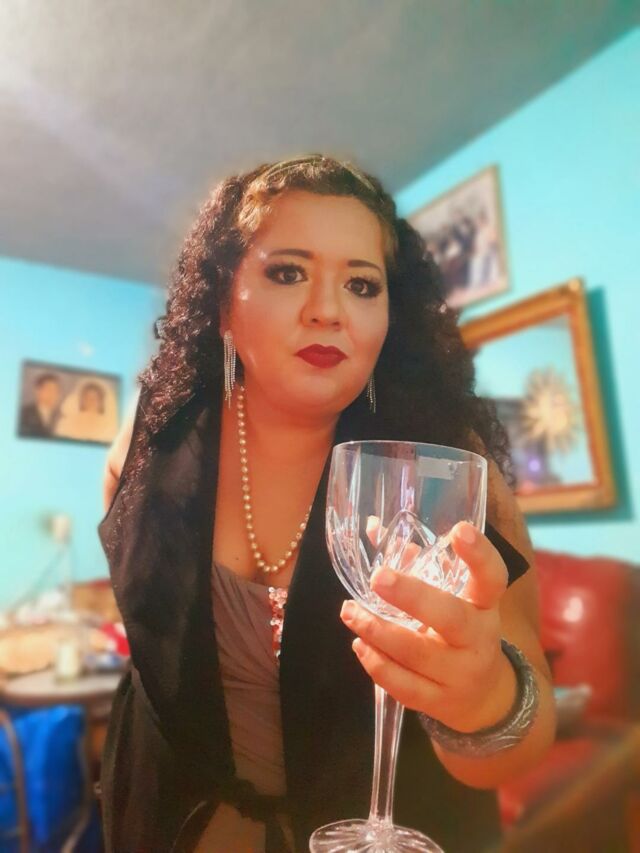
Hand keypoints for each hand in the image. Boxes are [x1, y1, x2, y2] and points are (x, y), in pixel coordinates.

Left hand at [340, 521, 516, 732]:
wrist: (485, 697)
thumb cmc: (461, 631)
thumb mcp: (454, 597)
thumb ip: (416, 561)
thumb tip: (371, 527)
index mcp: (485, 605)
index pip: (492, 578)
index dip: (479, 555)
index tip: (460, 529)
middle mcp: (478, 639)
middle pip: (450, 617)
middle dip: (411, 597)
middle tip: (378, 578)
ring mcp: (460, 674)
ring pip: (416, 653)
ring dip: (377, 630)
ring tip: (349, 611)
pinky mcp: (439, 702)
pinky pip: (403, 685)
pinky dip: (377, 664)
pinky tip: (359, 644)